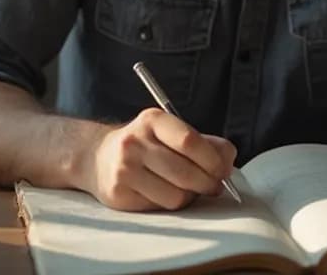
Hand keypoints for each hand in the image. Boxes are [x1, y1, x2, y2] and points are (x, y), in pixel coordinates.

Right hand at [78, 108, 237, 210]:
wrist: (98, 157)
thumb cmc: (147, 146)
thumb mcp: (171, 133)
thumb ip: (205, 143)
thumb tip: (228, 160)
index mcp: (152, 120)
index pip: (189, 141)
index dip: (213, 160)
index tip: (224, 171)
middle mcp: (134, 142)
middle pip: (185, 172)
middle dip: (208, 183)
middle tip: (214, 186)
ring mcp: (123, 169)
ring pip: (175, 195)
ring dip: (190, 196)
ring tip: (187, 189)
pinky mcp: (118, 193)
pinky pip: (160, 207)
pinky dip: (170, 203)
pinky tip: (165, 193)